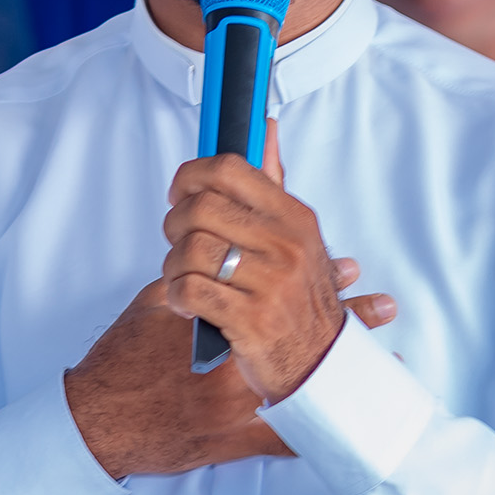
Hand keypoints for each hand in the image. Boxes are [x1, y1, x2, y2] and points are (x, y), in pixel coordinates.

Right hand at [65, 258, 394, 480]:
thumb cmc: (123, 359)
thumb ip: (193, 272)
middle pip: (308, 332)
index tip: (353, 268)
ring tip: (385, 353)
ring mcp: (243, 403)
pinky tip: (352, 415)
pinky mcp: (238, 440)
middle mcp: (239, 361)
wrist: (101, 420)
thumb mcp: (156, 303)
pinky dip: (324, 423)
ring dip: (343, 365)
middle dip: (346, 316)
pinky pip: (290, 437)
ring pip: (309, 381)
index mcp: (221, 320)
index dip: (322, 275)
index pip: (285, 290)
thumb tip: (220, 236)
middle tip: (386, 306)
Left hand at [159, 124, 392, 402]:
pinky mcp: (249, 321)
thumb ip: (273, 184)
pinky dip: (177, 296)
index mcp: (295, 219)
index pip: (231, 170)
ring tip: (183, 277)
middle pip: (200, 209)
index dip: (192, 175)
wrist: (321, 366)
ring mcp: (270, 284)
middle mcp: (286, 247)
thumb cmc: (300, 299)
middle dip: (175, 224)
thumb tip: (266, 129)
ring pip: (189, 251)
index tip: (180, 192)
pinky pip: (189, 291)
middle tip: (178, 242)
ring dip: (173, 266)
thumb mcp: (298, 237)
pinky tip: (186, 303)